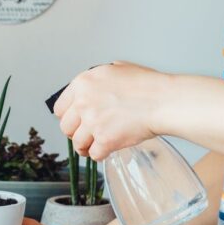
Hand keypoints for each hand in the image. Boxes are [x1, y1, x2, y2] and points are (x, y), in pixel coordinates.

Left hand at [53, 61, 168, 159]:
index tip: (73, 122)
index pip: (60, 108)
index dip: (67, 117)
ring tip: (94, 145)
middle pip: (65, 127)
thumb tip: (92, 86)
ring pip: (77, 143)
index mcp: (83, 83)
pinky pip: (94, 154)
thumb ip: (98, 80)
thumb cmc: (147, 85)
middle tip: (85, 134)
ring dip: (85, 146)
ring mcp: (93, 122)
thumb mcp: (117, 69)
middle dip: (75, 133)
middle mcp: (83, 103)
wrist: (164, 101)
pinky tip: (105, 151)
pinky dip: (99, 155)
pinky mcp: (105, 140)